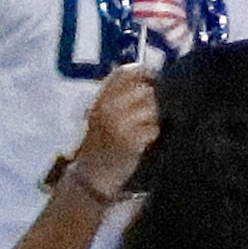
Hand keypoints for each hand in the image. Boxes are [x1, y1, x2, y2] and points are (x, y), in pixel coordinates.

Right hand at [68, 64, 158, 193]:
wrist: (92, 176)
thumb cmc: (102, 144)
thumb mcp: (103, 115)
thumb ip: (121, 96)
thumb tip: (151, 79)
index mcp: (100, 99)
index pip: (126, 72)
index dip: (145, 74)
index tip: (154, 81)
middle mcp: (107, 107)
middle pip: (146, 90)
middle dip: (153, 102)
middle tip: (146, 118)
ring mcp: (118, 123)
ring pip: (153, 109)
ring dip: (154, 120)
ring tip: (141, 132)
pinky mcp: (131, 140)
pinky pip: (154, 129)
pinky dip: (153, 136)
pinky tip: (142, 144)